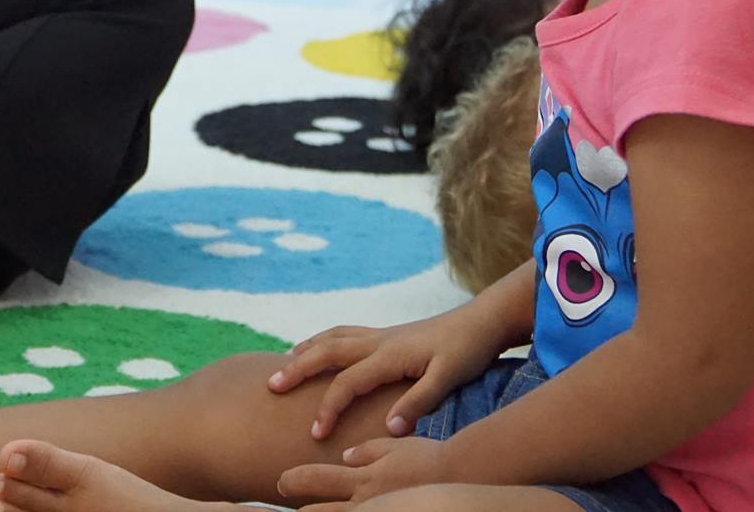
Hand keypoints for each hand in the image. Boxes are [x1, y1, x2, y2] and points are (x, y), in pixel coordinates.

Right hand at [268, 303, 503, 441]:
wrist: (482, 319)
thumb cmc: (467, 350)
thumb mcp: (448, 378)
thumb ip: (417, 402)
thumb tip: (389, 428)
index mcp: (389, 355)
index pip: (347, 383)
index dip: (328, 408)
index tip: (315, 433)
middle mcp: (377, 340)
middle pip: (326, 352)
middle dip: (297, 369)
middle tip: (272, 385)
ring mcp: (380, 334)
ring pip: (331, 338)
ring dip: (306, 350)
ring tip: (283, 364)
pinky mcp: (386, 334)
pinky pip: (344, 333)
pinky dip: (323, 340)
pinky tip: (319, 347)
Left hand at [278, 436, 449, 508]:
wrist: (461, 478)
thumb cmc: (430, 461)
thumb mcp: (395, 447)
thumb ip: (368, 452)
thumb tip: (345, 457)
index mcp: (363, 478)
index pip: (320, 479)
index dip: (297, 481)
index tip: (280, 482)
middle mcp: (367, 501)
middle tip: (279, 509)